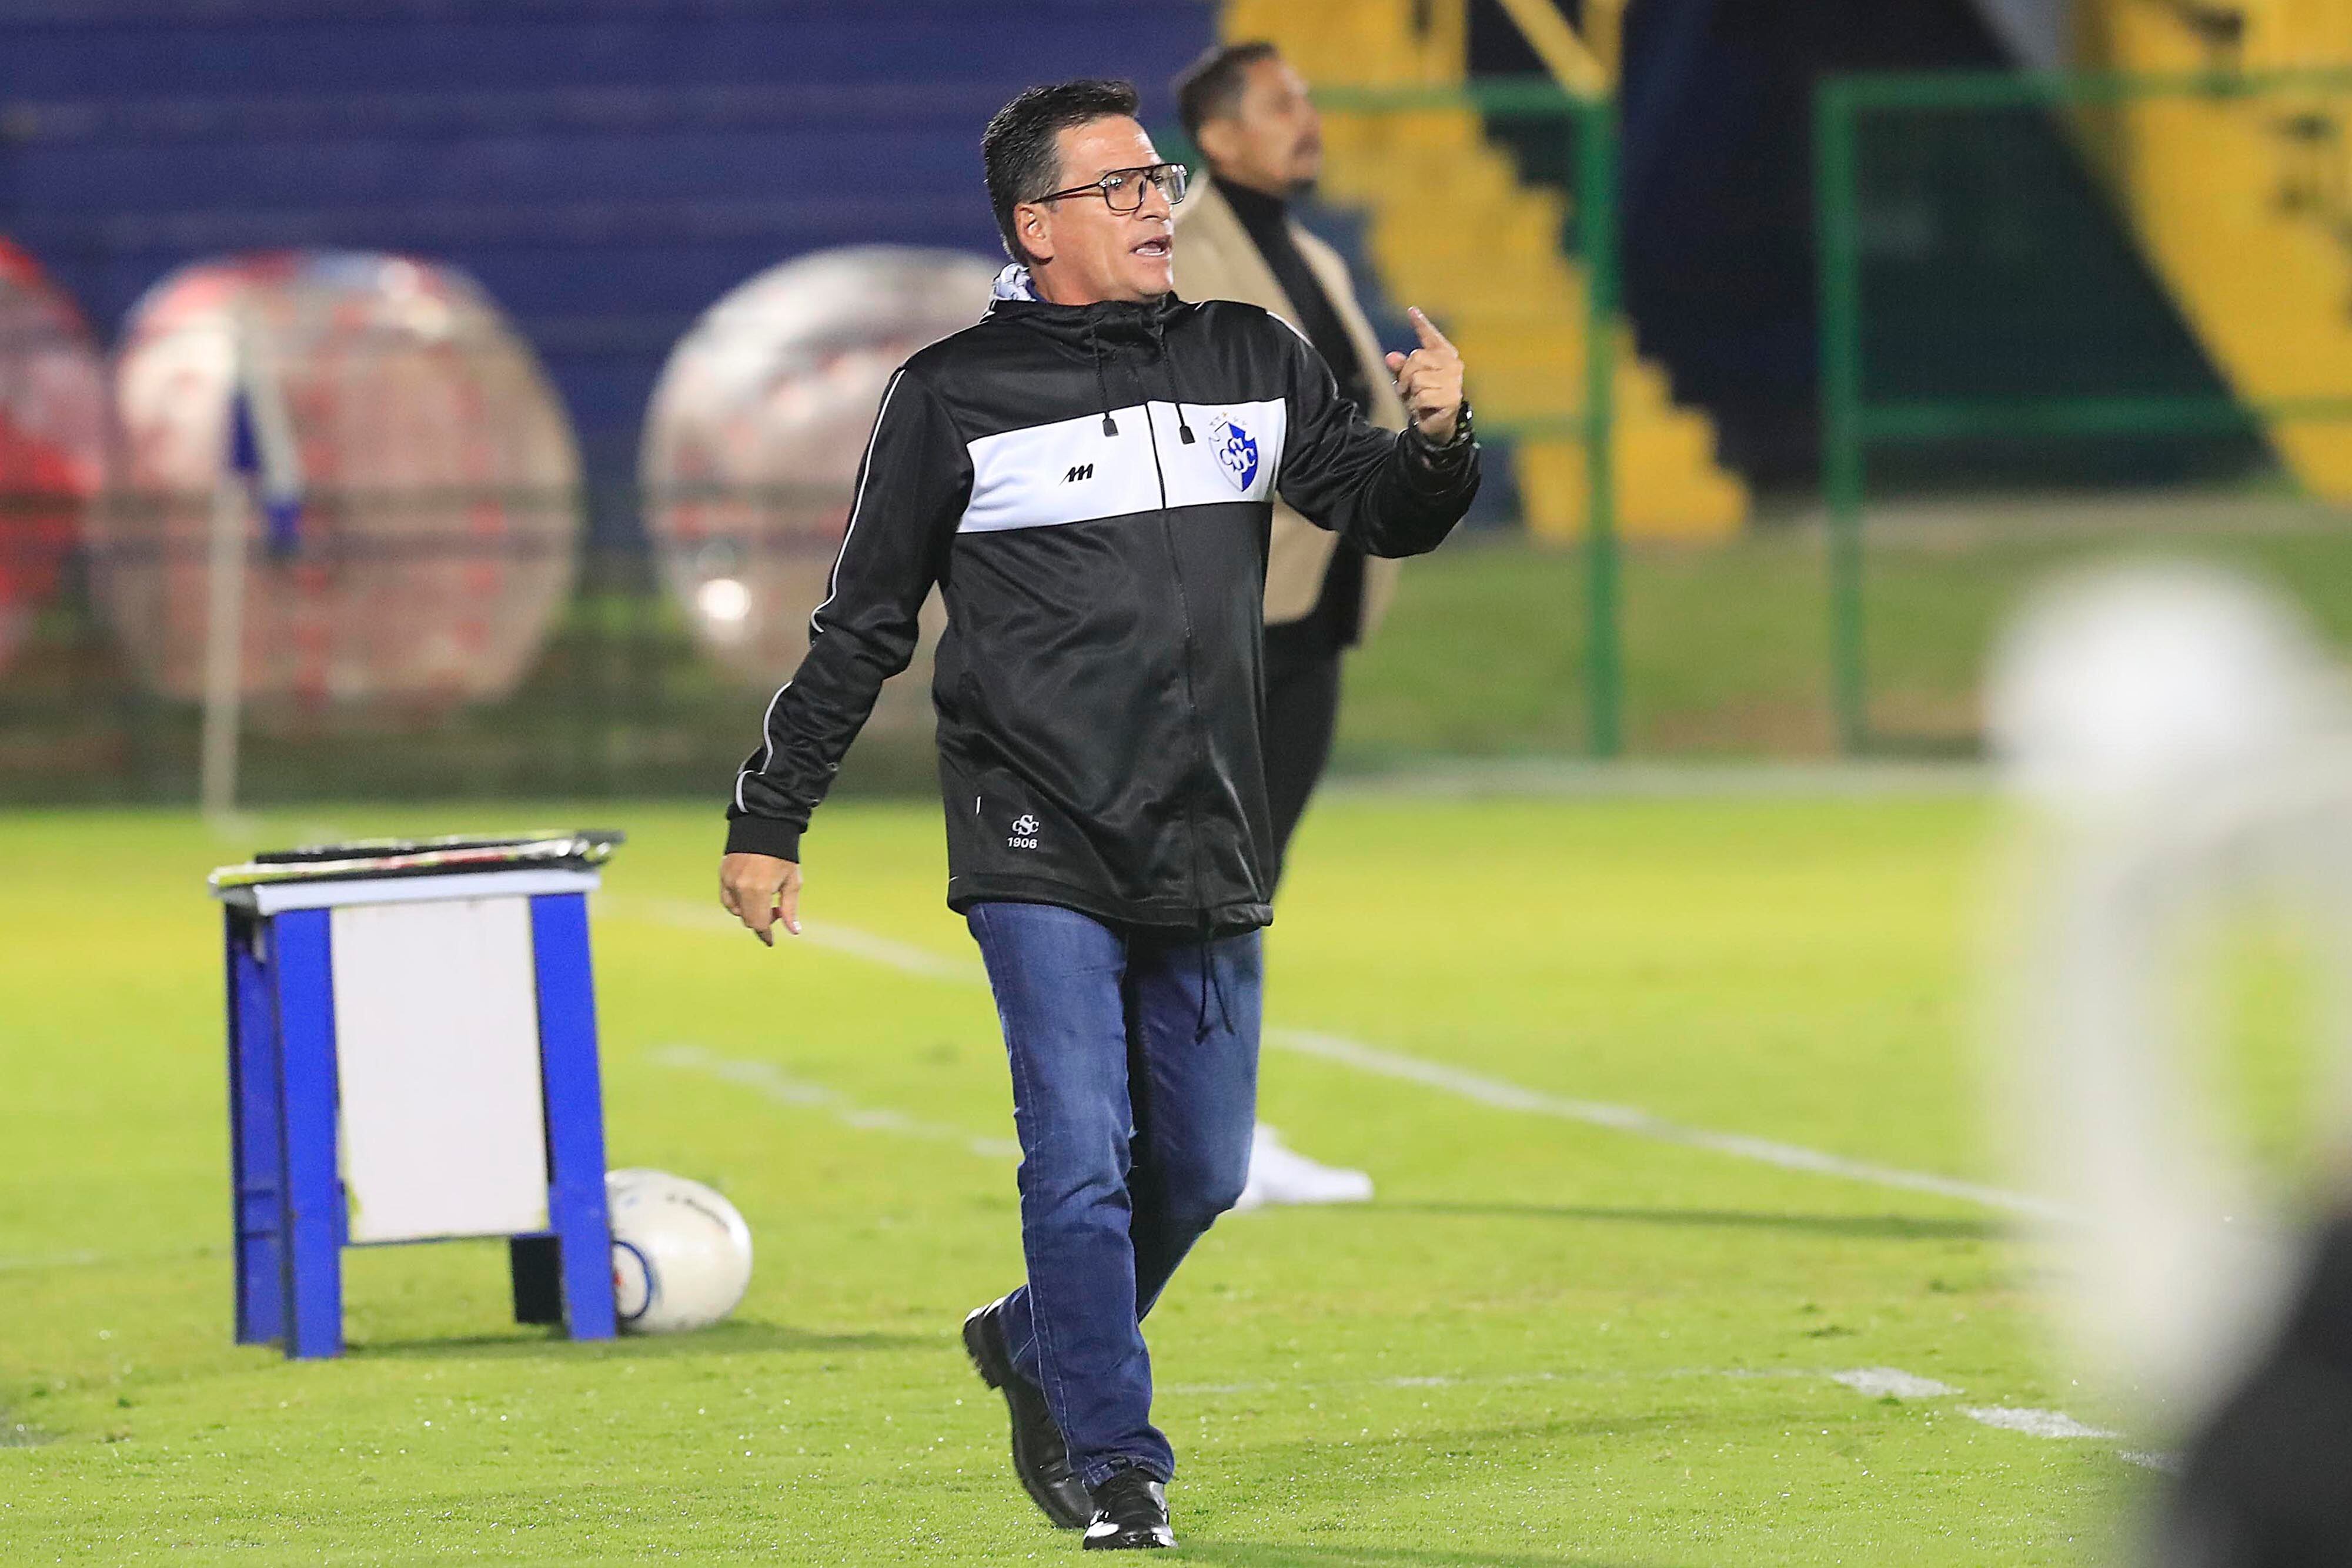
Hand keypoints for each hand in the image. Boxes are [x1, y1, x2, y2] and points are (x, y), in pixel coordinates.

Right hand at [719, 852, 801, 945]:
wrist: (765, 826)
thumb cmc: (783, 855)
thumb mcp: (792, 882)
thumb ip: (790, 909)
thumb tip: (794, 932)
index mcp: (760, 890)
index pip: (758, 923)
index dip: (765, 934)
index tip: (770, 941)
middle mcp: (741, 887)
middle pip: (747, 918)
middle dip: (761, 920)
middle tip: (775, 910)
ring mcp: (729, 880)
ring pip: (735, 910)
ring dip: (748, 911)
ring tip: (763, 897)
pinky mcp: (723, 873)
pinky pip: (727, 897)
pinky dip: (737, 901)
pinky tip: (750, 892)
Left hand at [1384, 307, 1464, 444]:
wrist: (1435, 424)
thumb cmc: (1423, 397)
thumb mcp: (1408, 381)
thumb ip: (1400, 367)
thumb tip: (1390, 358)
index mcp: (1445, 355)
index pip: (1431, 337)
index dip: (1421, 324)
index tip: (1411, 311)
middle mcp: (1453, 364)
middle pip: (1416, 358)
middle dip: (1405, 376)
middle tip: (1409, 390)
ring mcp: (1455, 381)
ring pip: (1417, 379)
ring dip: (1411, 393)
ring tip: (1418, 400)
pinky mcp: (1452, 398)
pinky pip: (1422, 395)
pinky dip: (1417, 404)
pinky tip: (1424, 408)